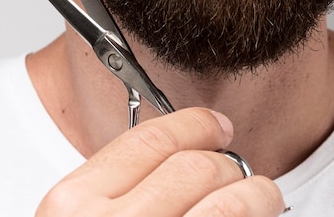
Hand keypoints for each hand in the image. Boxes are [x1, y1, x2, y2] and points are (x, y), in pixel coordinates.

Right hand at [36, 107, 285, 215]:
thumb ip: (116, 191)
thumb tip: (182, 154)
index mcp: (74, 207)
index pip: (151, 139)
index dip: (193, 125)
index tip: (214, 127)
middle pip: (198, 167)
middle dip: (228, 164)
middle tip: (237, 173)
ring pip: (234, 202)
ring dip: (258, 194)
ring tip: (260, 197)